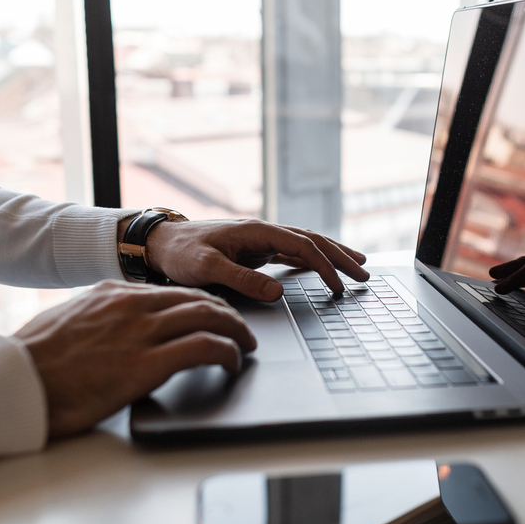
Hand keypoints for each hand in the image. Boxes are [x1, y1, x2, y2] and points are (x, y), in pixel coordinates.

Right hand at [14, 281, 256, 438]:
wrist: (14, 383)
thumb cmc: (33, 364)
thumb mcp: (68, 325)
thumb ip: (98, 322)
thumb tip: (111, 335)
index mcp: (112, 294)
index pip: (171, 291)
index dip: (200, 302)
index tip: (213, 314)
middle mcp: (131, 305)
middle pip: (198, 297)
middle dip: (226, 312)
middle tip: (240, 329)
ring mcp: (140, 331)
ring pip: (209, 316)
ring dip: (236, 330)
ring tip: (245, 345)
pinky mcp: (147, 363)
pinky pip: (205, 347)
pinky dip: (227, 351)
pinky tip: (232, 362)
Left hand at [143, 219, 367, 301]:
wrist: (160, 243)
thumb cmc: (180, 253)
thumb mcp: (207, 268)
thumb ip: (242, 280)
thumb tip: (277, 292)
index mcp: (257, 231)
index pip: (303, 247)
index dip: (325, 267)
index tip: (339, 287)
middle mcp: (263, 231)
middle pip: (313, 240)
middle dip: (341, 257)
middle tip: (365, 275)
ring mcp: (261, 239)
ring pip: (306, 244)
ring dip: (332, 255)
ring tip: (357, 265)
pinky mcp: (255, 249)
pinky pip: (292, 252)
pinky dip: (313, 259)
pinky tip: (323, 267)